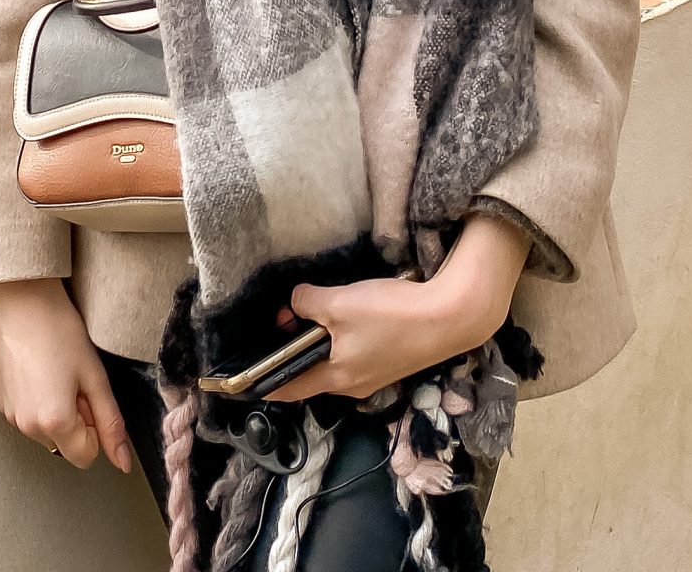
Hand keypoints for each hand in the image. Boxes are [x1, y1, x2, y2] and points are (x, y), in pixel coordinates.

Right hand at [0, 278, 134, 470]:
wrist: (23, 301)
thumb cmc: (61, 332)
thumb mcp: (95, 377)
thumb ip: (111, 424)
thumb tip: (123, 463)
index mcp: (54, 422)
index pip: (86, 456)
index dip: (95, 428)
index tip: (88, 395)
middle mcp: (27, 427)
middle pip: (66, 445)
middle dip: (76, 420)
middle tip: (72, 380)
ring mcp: (10, 415)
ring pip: (48, 432)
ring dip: (57, 412)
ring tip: (55, 373)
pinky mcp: (1, 403)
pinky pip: (29, 418)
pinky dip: (39, 403)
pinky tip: (39, 371)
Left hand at [266, 213, 529, 401]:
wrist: (450, 317)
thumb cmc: (390, 315)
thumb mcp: (338, 303)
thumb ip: (306, 304)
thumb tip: (295, 305)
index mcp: (336, 379)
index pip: (289, 389)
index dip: (264, 383)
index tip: (242, 380)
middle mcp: (353, 384)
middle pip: (311, 370)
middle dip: (294, 347)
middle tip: (284, 317)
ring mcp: (375, 373)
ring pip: (334, 358)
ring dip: (319, 337)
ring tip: (312, 308)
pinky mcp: (391, 358)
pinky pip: (354, 350)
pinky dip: (341, 334)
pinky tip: (347, 311)